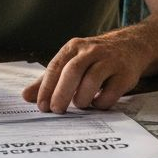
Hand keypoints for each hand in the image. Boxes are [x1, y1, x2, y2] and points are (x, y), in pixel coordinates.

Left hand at [22, 34, 145, 112]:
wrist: (131, 46)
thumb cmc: (94, 58)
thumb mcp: (71, 62)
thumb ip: (49, 79)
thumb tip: (26, 96)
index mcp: (74, 47)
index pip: (56, 67)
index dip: (46, 87)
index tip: (41, 105)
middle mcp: (91, 51)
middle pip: (73, 71)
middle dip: (62, 93)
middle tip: (56, 110)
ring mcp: (110, 61)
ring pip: (92, 80)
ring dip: (82, 98)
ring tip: (79, 104)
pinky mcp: (125, 73)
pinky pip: (111, 92)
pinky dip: (101, 102)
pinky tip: (97, 103)